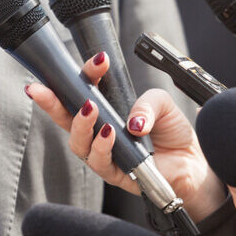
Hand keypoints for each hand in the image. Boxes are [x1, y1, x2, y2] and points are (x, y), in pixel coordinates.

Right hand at [26, 52, 223, 220]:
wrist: (194, 163)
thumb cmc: (172, 132)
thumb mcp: (162, 104)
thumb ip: (147, 103)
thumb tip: (131, 121)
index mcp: (106, 111)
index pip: (84, 91)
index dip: (85, 75)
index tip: (97, 61)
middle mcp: (99, 133)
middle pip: (66, 118)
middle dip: (50, 102)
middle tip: (41, 89)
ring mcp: (105, 154)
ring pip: (78, 142)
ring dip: (80, 124)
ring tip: (90, 108)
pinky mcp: (116, 174)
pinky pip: (99, 162)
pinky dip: (101, 146)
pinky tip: (109, 133)